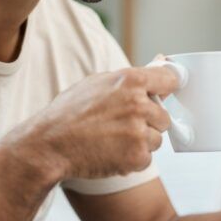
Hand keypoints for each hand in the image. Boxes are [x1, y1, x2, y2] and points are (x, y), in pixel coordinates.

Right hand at [6, 64, 179, 180]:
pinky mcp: (137, 157)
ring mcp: (138, 131)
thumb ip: (133, 75)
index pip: (170, 79)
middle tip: (119, 125)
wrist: (49, 145)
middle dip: (147, 122)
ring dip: (140, 142)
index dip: (166, 89)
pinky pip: (147, 158)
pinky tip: (110, 153)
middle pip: (164, 116)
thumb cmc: (70, 112)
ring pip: (156, 139)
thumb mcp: (99, 82)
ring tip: (111, 140)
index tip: (163, 95)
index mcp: (130, 80)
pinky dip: (132, 159)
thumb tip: (162, 61)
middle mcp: (139, 104)